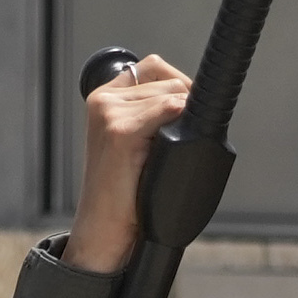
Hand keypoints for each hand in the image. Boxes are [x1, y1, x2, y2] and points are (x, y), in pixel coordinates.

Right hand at [70, 53, 193, 274]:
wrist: (104, 231)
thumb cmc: (124, 194)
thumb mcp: (137, 143)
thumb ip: (153, 114)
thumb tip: (193, 99)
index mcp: (105, 98)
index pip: (154, 67)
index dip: (178, 85)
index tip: (185, 112)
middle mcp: (103, 99)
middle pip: (168, 79)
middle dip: (184, 106)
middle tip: (173, 145)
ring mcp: (109, 112)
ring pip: (172, 94)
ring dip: (181, 123)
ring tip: (161, 157)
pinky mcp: (119, 131)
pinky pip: (169, 110)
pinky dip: (178, 126)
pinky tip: (166, 151)